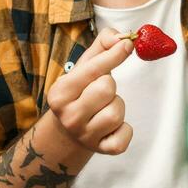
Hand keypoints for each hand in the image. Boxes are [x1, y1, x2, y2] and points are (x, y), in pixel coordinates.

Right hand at [45, 27, 135, 155]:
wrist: (69, 132)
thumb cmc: (80, 92)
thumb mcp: (84, 67)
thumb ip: (101, 46)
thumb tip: (121, 38)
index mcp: (59, 93)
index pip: (92, 70)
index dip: (113, 55)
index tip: (128, 45)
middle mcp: (68, 116)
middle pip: (107, 88)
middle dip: (110, 86)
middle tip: (101, 91)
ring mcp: (84, 136)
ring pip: (117, 112)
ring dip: (117, 106)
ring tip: (104, 108)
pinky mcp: (102, 150)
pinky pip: (126, 134)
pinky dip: (125, 128)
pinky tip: (111, 127)